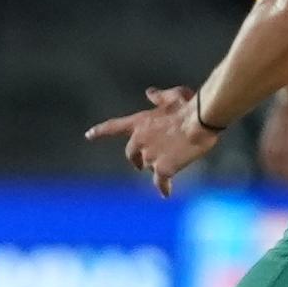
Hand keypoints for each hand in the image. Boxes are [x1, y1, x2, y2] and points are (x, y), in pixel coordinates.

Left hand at [86, 86, 220, 196]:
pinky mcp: (163, 168)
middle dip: (136, 160)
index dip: (100, 131)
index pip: (113, 127)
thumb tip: (149, 93)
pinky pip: (160, 182)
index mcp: (139, 122)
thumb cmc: (188, 106)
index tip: (88, 135)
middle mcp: (140, 140)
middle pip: (132, 154)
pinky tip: (165, 193)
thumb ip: (159, 97)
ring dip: (158, 166)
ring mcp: (150, 156)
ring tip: (174, 162)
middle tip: (140, 165)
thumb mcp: (172, 96)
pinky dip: (163, 188)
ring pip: (150, 166)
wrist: (199, 121)